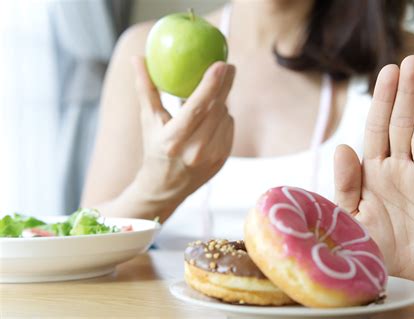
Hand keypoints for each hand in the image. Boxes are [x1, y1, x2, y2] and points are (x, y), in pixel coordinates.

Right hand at [131, 57, 235, 216]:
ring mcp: (212, 157)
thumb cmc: (153, 149)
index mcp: (174, 140)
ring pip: (225, 116)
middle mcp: (195, 151)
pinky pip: (228, 127)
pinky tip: (211, 118)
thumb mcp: (147, 121)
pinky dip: (222, 117)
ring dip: (220, 103)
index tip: (220, 64)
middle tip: (228, 65)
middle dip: (225, 85)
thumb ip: (145, 89)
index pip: (197, 109)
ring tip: (208, 99)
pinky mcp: (223, 159)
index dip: (210, 85)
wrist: (165, 188)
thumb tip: (138, 58)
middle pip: (217, 109)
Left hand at [333, 55, 413, 286]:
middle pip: (403, 125)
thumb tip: (342, 147)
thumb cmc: (367, 245)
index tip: (387, 72)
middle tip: (411, 61)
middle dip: (407, 94)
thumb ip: (345, 183)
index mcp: (373, 171)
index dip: (383, 100)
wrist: (392, 277)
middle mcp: (398, 171)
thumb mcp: (348, 214)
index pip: (378, 128)